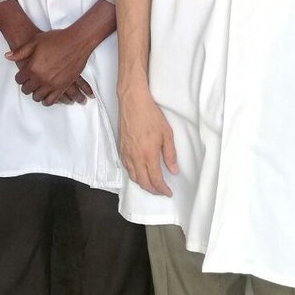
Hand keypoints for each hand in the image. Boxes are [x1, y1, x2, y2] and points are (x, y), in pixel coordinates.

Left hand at [7, 28, 91, 105]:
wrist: (77, 42)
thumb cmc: (56, 39)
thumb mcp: (35, 41)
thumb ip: (21, 51)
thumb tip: (8, 56)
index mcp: (32, 68)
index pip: (19, 79)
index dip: (20, 77)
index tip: (22, 76)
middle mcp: (40, 78)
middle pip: (27, 90)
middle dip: (27, 86)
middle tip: (29, 82)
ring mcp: (52, 84)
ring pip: (38, 97)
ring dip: (36, 94)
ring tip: (38, 89)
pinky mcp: (63, 87)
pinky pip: (52, 100)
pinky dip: (47, 101)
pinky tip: (46, 97)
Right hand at [118, 77, 176, 195]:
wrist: (133, 102)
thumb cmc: (150, 115)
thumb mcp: (167, 134)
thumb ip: (170, 154)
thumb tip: (173, 170)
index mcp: (148, 155)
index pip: (155, 180)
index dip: (162, 189)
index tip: (168, 192)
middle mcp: (135, 157)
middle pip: (143, 182)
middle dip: (153, 190)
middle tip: (161, 191)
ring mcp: (126, 153)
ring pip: (133, 177)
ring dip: (142, 184)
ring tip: (151, 184)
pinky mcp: (121, 148)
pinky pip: (126, 168)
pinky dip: (133, 175)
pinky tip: (139, 172)